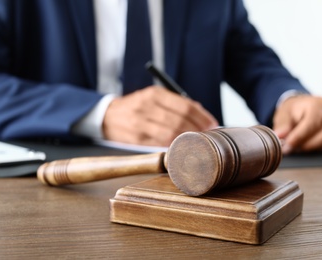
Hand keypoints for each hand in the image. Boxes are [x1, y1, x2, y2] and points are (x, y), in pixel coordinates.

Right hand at [102, 86, 218, 145]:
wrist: (108, 116)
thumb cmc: (138, 106)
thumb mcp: (154, 97)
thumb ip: (176, 104)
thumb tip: (202, 116)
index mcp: (155, 93)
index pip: (185, 106)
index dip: (202, 117)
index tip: (213, 124)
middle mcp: (147, 107)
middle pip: (180, 121)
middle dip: (198, 130)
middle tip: (208, 136)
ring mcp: (140, 124)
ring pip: (171, 135)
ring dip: (187, 140)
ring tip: (197, 142)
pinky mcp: (137, 139)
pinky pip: (160, 144)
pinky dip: (174, 146)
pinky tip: (182, 146)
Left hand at [273, 95, 321, 153]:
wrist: (301, 111)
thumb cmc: (293, 113)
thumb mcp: (283, 115)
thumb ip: (282, 125)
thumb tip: (280, 135)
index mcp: (318, 103)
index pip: (313, 123)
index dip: (300, 137)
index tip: (288, 145)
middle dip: (310, 145)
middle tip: (294, 150)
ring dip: (317, 148)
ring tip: (301, 149)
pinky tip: (313, 149)